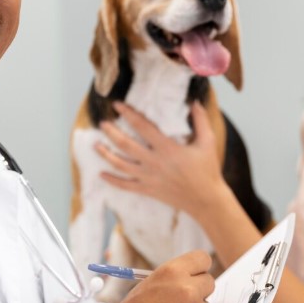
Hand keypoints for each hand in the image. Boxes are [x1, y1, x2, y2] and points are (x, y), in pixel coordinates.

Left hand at [97, 101, 226, 219]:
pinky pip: (126, 186)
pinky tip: (101, 174)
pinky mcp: (148, 190)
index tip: (117, 105)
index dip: (128, 114)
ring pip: (121, 165)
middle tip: (102, 123)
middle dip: (112, 133)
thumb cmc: (208, 170)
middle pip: (126, 145)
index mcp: (167, 148)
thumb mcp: (207, 143)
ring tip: (96, 145)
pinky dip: (113, 180)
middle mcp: (154, 162)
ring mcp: (149, 178)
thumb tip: (195, 102)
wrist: (206, 200)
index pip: (142, 127)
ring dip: (106, 155)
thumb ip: (201, 121)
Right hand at [101, 250, 214, 302]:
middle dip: (198, 289)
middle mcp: (188, 290)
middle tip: (182, 301)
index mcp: (171, 273)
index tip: (194, 275)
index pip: (202, 259)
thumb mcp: (143, 289)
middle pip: (209, 282)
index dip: (197, 268)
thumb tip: (187, 279)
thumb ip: (168, 281)